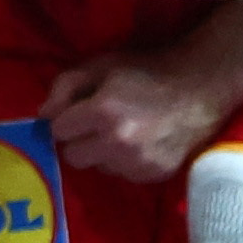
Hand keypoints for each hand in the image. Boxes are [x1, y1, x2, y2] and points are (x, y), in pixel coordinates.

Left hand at [43, 50, 230, 181]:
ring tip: (125, 132)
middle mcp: (117, 142)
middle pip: (73, 156)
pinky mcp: (152, 176)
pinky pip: (121, 175)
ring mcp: (136, 163)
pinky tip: (141, 143)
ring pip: (97, 168)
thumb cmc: (147, 71)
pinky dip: (124, 163)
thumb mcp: (102, 66)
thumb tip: (41, 117)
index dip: (66, 120)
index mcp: (102, 111)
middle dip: (80, 140)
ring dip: (103, 153)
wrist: (200, 88)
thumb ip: (65, 87)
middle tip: (99, 124)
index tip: (79, 112)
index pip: (58, 131)